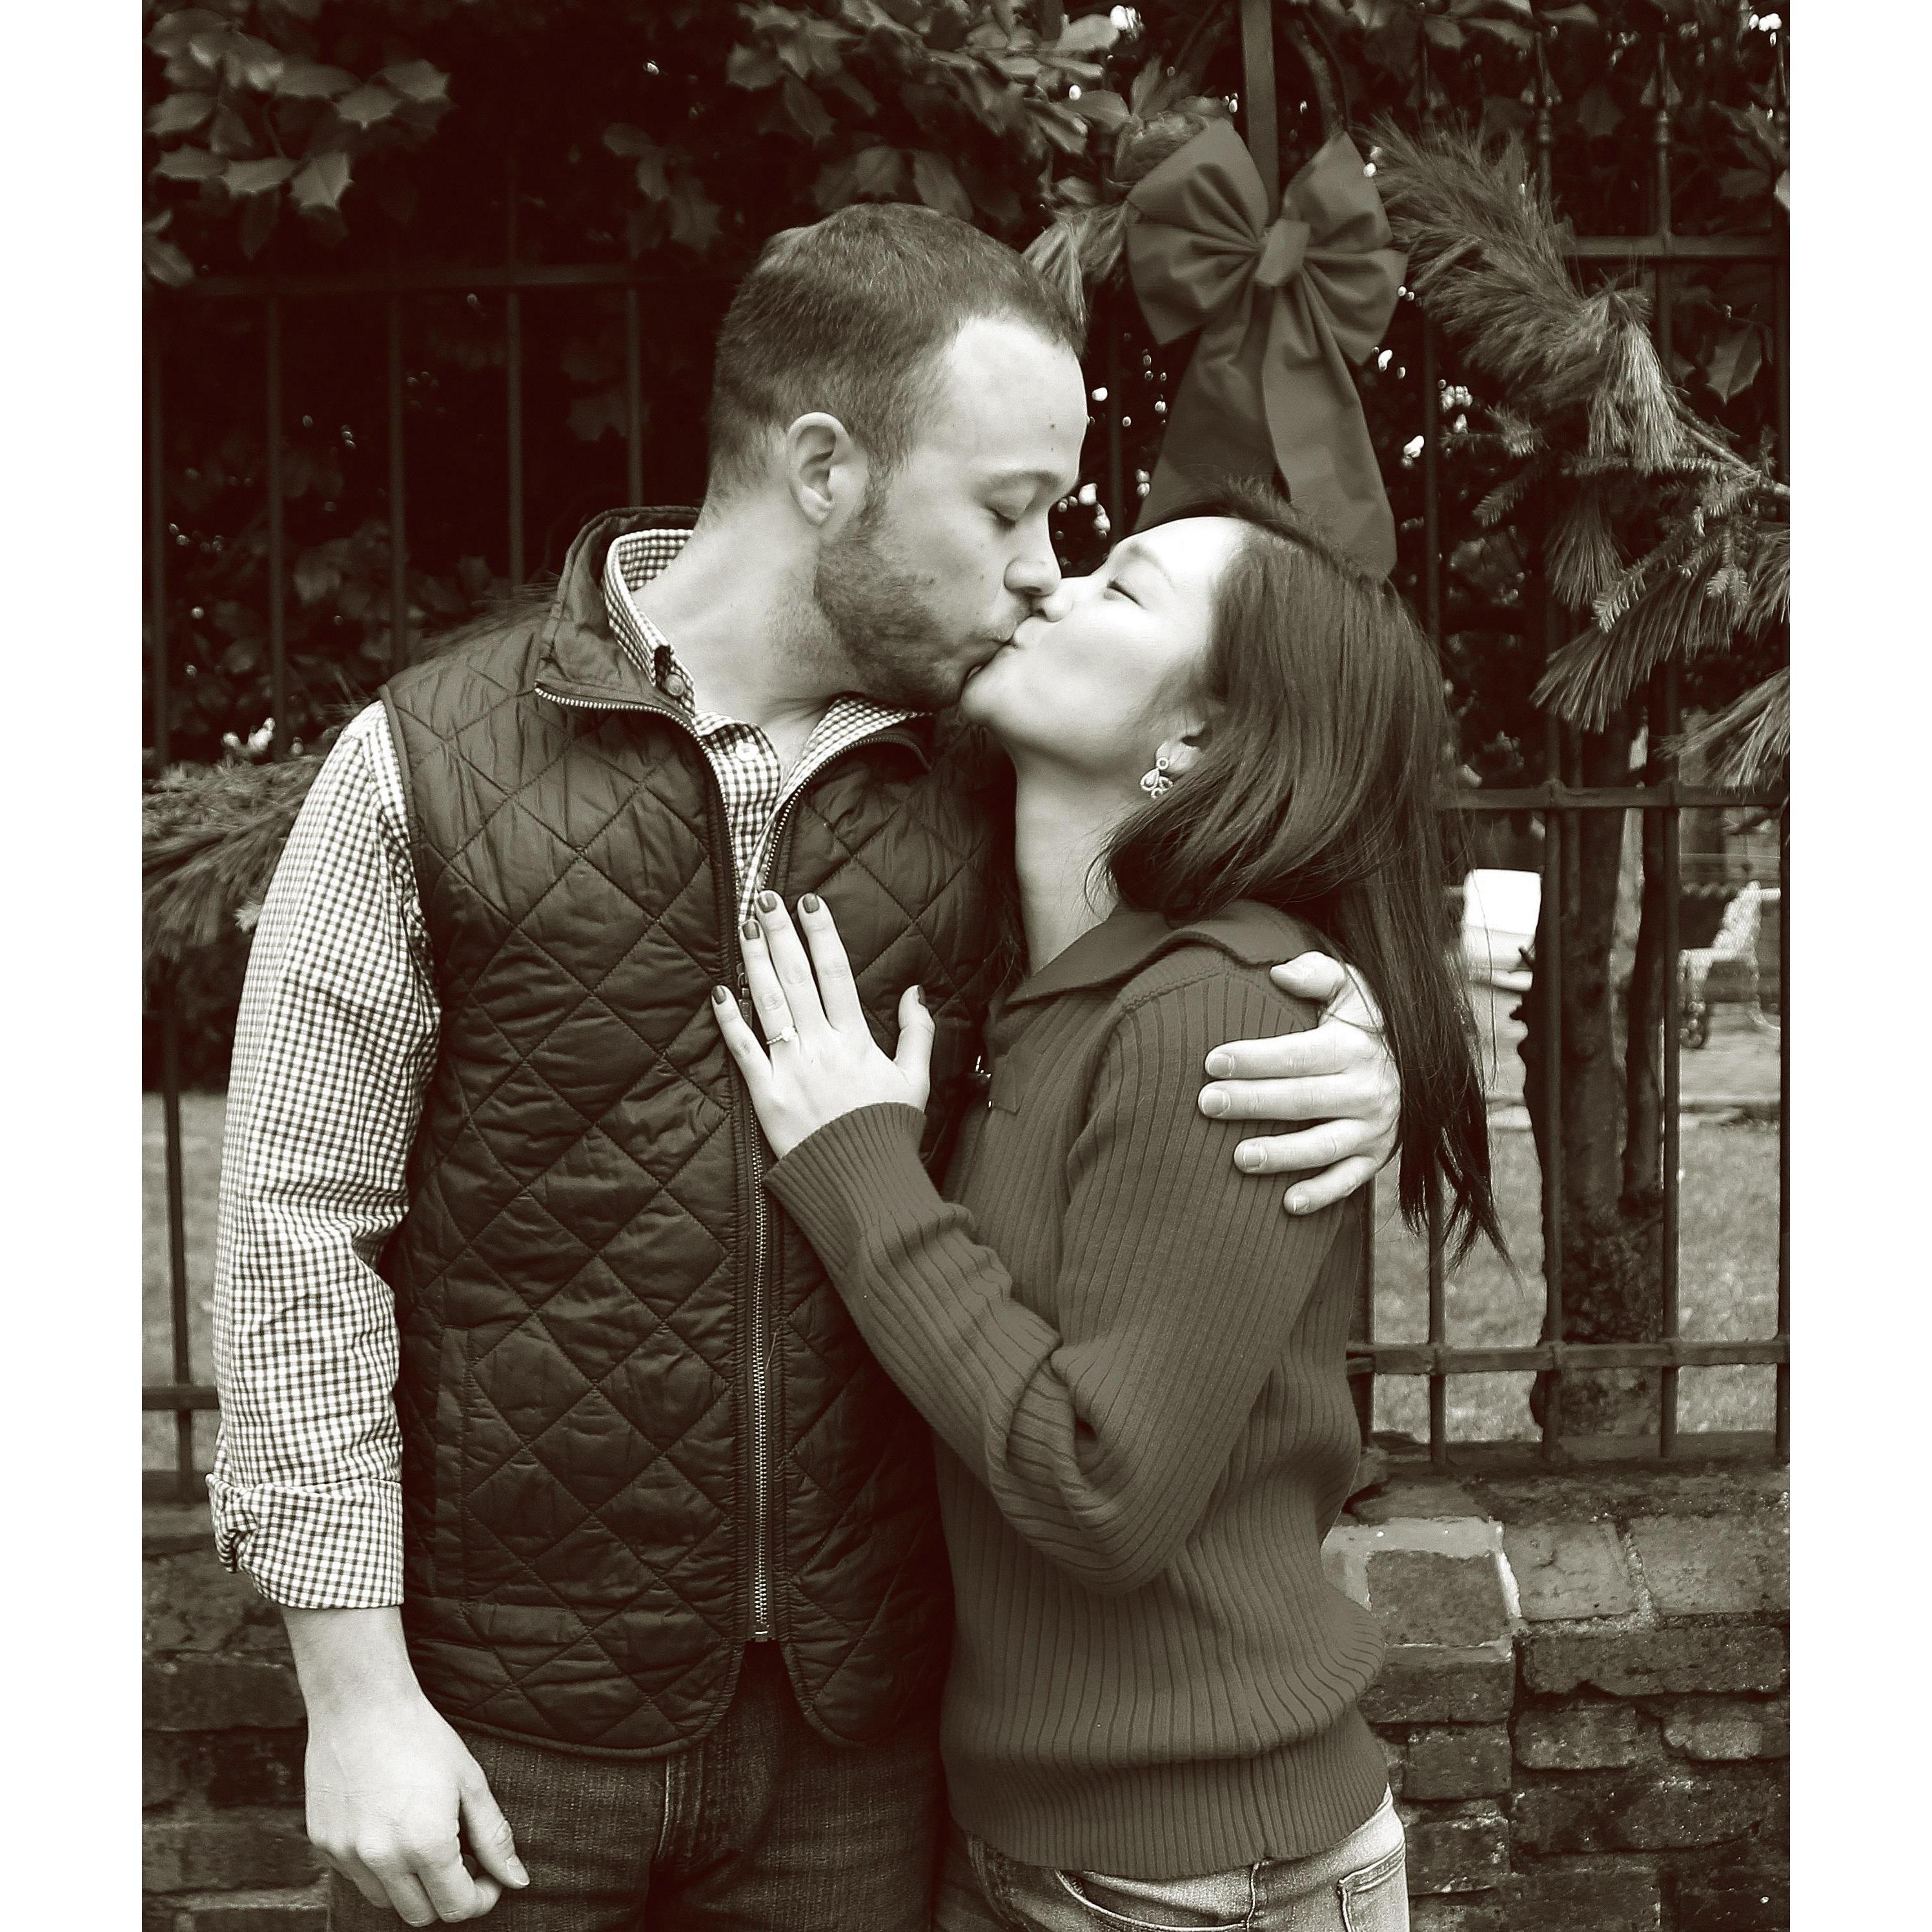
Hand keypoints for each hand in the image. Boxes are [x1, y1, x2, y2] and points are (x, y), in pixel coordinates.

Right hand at [305, 1686, 525, 1923]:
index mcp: (427, 1844)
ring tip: (424, 1841)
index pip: (456, 1908)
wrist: (361, 1704)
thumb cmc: (422, 1737)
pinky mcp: (324, 1846)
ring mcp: (347, 1855)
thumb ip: (495, 1837)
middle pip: (420, 1915)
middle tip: (460, 1858)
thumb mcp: (470, 1782)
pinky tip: (389, 1828)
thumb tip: (518, 1881)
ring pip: (386, 1902)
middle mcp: (383, 1859)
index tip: (487, 1875)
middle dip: (447, 1895)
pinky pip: (356, 1877)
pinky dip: (377, 1868)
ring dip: (411, 1885)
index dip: (480, 1897)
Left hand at [714, 891, 931, 1159]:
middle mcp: (821, 1047)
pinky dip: (730, 1022)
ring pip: (768, 1004)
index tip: (810, 903)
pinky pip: (744, 1051)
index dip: (822, 935)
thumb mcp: (916, 1080)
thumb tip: (916, 991)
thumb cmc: (890, 1130)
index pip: (836, 974)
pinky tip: (719, 992)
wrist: (863, 1182)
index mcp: (857, 1040)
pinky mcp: (766, 1095)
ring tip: (745, 928)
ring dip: (754, 963)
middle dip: (781, 934)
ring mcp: (791, 1069)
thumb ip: (918, 1032)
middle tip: (766, 897)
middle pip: (797, 978)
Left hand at [1197, 950, 1400, 1215]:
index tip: (1213, 1061)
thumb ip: (1316, 974)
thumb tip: (1279, 972)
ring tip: (1239, 1157)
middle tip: (1208, 1104)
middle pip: (1302, 1099)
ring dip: (1283, 1154)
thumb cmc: (1365, 1021)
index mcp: (1353, 1048)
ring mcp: (1374, 1128)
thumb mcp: (1351, 988)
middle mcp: (1367, 1090)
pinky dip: (1322, 1194)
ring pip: (1324, 1145)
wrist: (1421, 1061)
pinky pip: (1350, 1180)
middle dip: (1253, 1102)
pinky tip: (1288, 1204)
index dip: (1255, 1058)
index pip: (1297, 1055)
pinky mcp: (1376, 1157)